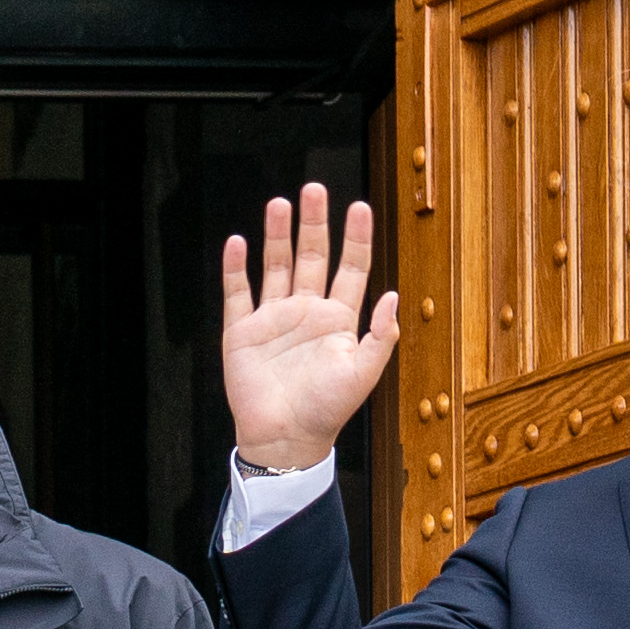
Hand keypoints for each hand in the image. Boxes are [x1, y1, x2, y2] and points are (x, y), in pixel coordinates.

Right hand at [219, 183, 396, 475]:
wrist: (285, 439)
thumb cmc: (327, 411)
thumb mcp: (364, 374)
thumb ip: (380, 336)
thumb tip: (393, 296)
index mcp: (338, 320)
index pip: (350, 268)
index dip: (356, 238)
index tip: (359, 207)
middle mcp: (306, 312)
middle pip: (311, 256)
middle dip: (314, 223)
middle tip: (315, 189)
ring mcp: (274, 320)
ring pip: (276, 266)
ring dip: (278, 235)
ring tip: (280, 204)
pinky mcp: (243, 333)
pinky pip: (239, 293)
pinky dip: (236, 268)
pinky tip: (237, 242)